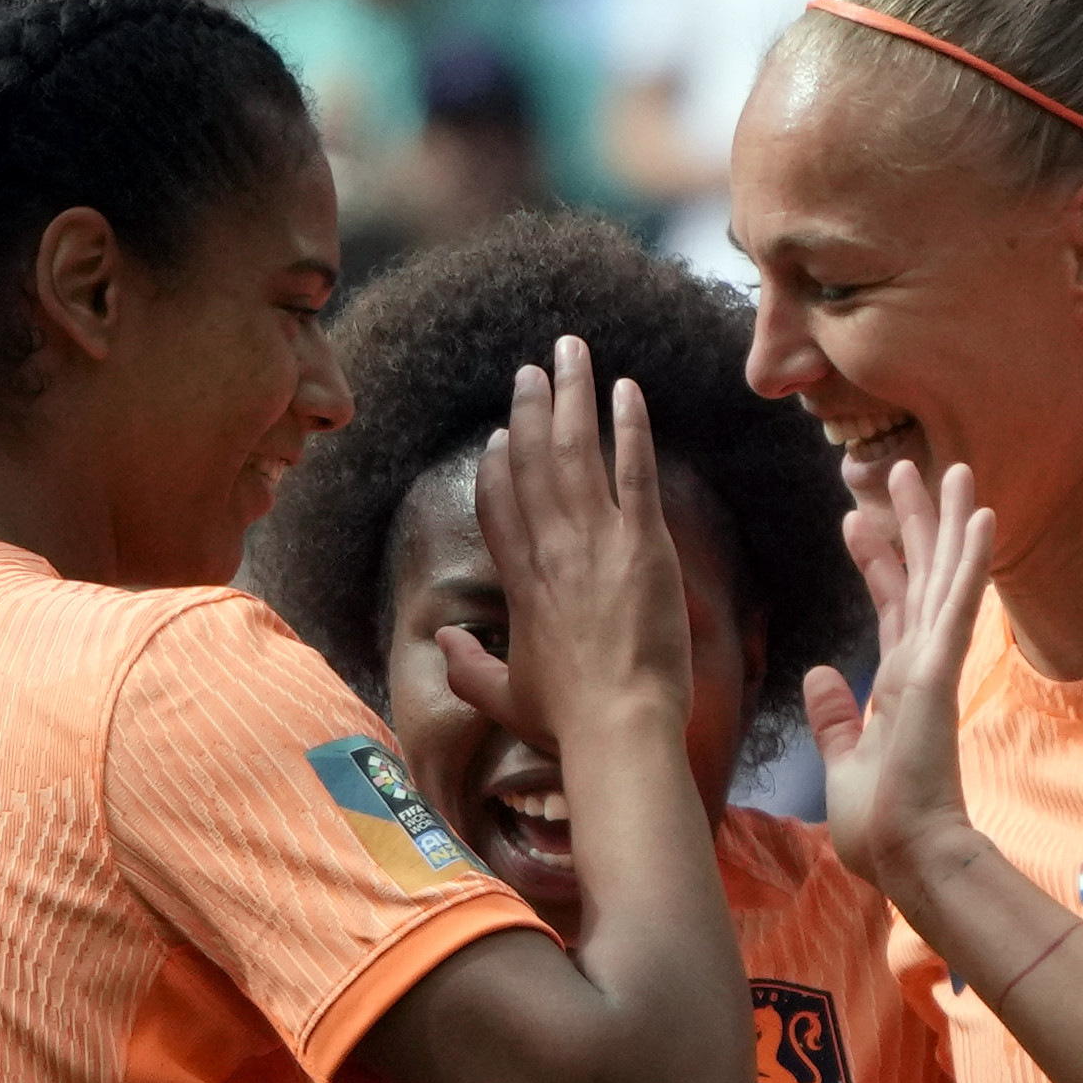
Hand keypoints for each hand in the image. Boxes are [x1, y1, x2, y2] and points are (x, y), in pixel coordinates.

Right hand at [443, 337, 690, 746]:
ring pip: (575, 451)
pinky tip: (627, 390)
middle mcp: (549, 549)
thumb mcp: (502, 697)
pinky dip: (630, 427)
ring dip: (572, 396)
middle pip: (531, 461)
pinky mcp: (643, 544)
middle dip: (530, 409)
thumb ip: (465, 667)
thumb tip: (439, 641)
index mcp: (518, 582)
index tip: (497, 435)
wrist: (617, 729)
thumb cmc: (566, 720)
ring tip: (571, 353)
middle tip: (531, 369)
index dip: (496, 465)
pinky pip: (634, 471)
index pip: (498, 506)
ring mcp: (595, 541)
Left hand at [807, 461, 996, 895]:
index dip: (876, 560)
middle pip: (920, 576)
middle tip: (904, 466)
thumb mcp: (843, 760)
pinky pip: (957, 604)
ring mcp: (934, 666)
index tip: (855, 519)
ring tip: (948, 468)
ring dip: (946, 522)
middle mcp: (921, 666)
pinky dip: (968, 559)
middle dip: (913, 522)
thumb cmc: (879, 825)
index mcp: (898, 686)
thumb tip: (822, 672)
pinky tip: (978, 515)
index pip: (890, 607)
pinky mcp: (940, 673)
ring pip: (943, 577)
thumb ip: (836, 717)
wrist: (905, 858)